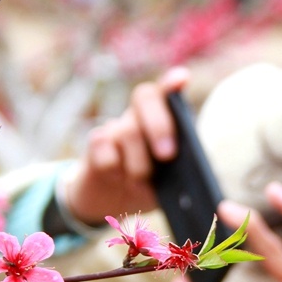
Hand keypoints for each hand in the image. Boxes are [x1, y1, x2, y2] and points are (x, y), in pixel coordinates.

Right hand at [64, 67, 188, 224]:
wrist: (114, 202)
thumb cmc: (152, 185)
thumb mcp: (172, 178)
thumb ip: (181, 165)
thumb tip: (185, 164)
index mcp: (165, 118)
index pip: (167, 92)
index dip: (171, 84)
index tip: (181, 79)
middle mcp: (139, 116)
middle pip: (145, 97)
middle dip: (158, 125)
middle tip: (167, 155)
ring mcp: (116, 128)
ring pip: (127, 131)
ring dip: (138, 164)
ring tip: (140, 184)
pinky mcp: (96, 145)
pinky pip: (104, 149)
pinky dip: (114, 168)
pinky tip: (117, 178)